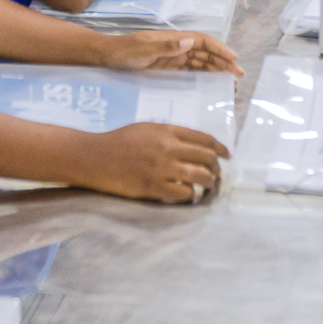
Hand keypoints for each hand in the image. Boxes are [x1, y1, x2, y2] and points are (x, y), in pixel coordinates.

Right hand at [85, 122, 227, 202]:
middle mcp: (168, 148)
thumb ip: (172, 134)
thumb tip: (197, 142)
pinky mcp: (154, 187)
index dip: (220, 148)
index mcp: (168, 131)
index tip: (227, 155)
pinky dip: (190, 195)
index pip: (204, 139)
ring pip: (200, 177)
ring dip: (209, 182)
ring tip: (208, 186)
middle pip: (207, 158)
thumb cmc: (120, 141)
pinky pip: (184, 193)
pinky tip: (188, 194)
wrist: (95, 157)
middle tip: (217, 174)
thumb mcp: (148, 128)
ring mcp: (162, 169)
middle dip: (217, 167)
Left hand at [104, 30, 243, 75]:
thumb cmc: (123, 51)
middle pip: (205, 53)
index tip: (234, 59)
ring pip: (201, 62)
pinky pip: (190, 70)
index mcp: (173, 38)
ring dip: (216, 70)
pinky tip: (211, 83)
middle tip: (239, 75)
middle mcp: (177, 46)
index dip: (220, 49)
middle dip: (223, 62)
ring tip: (231, 81)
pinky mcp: (168, 67)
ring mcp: (173, 57)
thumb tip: (189, 42)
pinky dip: (203, 75)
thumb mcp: (143, 49)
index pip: (202, 41)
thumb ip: (166, 46)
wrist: (107, 57)